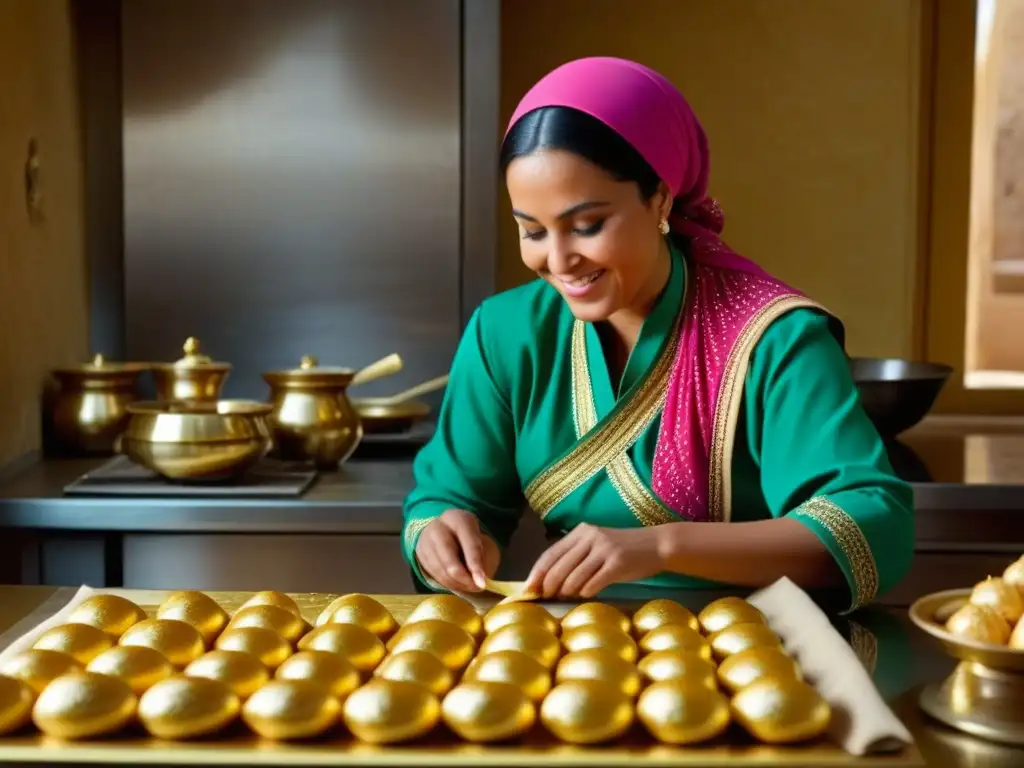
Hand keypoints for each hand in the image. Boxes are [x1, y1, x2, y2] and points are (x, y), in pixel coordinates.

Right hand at [415, 509, 499, 592]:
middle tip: (476, 588)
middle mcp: (438, 527)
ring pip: (440, 569)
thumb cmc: (468, 537)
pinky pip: (433, 574)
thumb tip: (480, 580)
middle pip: (449, 559)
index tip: (482, 583)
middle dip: (463, 578)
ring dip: (455, 583)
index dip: (475, 565)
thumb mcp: (482, 540)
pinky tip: (457, 584)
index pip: (469, 543)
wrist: (444, 528)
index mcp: (459, 519)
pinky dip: (446, 583)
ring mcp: (425, 541)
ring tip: (469, 587)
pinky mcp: (419, 553)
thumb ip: (484, 558)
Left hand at [524, 523, 666, 598]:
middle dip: (549, 586)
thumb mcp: (596, 546)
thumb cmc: (623, 551)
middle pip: (558, 567)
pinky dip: (586, 593)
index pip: (550, 554)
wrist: (656, 545)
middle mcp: (590, 537)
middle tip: (547, 598)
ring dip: (567, 592)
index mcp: (581, 532)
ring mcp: (604, 549)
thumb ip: (575, 558)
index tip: (528, 590)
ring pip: (573, 578)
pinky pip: (593, 584)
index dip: (537, 573)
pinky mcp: (617, 563)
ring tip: (568, 597)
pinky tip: (587, 595)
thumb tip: (548, 582)